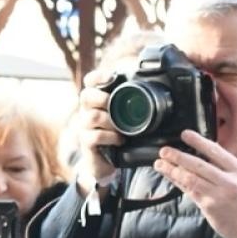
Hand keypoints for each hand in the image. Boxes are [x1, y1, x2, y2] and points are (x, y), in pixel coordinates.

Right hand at [70, 68, 123, 185]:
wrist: (106, 161)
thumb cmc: (116, 135)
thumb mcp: (123, 117)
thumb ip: (128, 103)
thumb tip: (152, 89)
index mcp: (96, 100)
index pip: (90, 81)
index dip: (98, 76)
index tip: (112, 76)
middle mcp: (86, 111)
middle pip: (86, 96)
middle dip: (102, 98)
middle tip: (114, 104)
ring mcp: (84, 127)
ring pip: (92, 116)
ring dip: (109, 121)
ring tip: (121, 128)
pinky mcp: (86, 142)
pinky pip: (96, 136)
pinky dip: (110, 137)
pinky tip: (119, 139)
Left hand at [153, 130, 236, 237]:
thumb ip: (228, 167)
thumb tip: (206, 153)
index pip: (216, 151)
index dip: (198, 142)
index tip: (185, 134)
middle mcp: (230, 181)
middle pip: (199, 165)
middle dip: (178, 156)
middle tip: (165, 150)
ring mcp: (218, 195)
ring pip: (190, 178)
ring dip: (172, 170)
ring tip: (160, 163)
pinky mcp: (208, 206)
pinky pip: (189, 191)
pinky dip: (178, 183)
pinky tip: (170, 177)